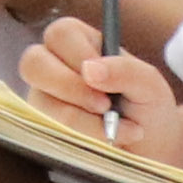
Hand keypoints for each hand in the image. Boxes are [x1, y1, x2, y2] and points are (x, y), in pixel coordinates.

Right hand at [20, 18, 182, 169]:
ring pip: (43, 104)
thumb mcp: (149, 84)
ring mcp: (44, 99)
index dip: (78, 55)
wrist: (149, 149)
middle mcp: (53, 68)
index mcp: (79, 44)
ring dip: (85, 121)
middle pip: (33, 63)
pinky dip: (83, 139)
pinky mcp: (43, 129)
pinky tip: (106, 142)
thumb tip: (90, 70)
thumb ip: (125, 70)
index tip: (101, 77)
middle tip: (104, 106)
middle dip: (70, 88)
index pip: (60, 34)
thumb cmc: (147, 107)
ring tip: (119, 129)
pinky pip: (49, 133)